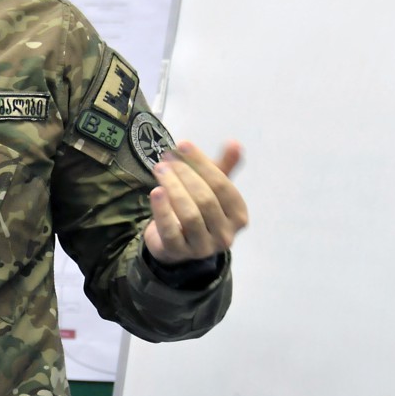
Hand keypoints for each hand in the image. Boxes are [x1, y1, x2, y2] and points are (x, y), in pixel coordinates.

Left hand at [143, 141, 247, 264]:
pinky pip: (170, 230)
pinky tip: (155, 191)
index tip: (183, 144)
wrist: (175, 244)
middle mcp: (226, 235)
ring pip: (190, 214)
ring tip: (159, 169)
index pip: (222, 186)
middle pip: (206, 199)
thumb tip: (235, 143)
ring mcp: (203, 247)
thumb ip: (222, 168)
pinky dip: (162, 210)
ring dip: (173, 188)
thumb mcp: (211, 189)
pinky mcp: (178, 253)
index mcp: (238, 216)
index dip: (202, 164)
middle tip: (167, 157)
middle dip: (185, 174)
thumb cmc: (198, 210)